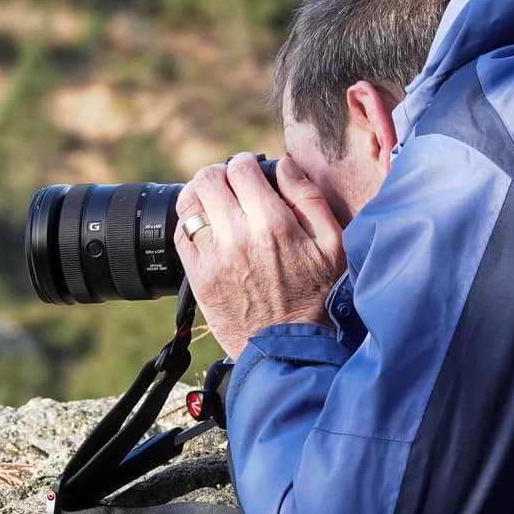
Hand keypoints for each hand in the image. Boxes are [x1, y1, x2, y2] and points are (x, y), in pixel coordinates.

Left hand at [174, 153, 346, 358]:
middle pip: (207, 180)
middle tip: (228, 181)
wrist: (290, 350)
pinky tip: (205, 227)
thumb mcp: (333, 245)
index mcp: (273, 224)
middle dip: (218, 173)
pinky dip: (189, 223)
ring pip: (188, 204)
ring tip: (213, 199)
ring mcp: (213, 259)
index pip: (241, 169)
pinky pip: (180, 236)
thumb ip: (309, 198)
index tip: (250, 170)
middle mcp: (237, 238)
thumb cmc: (318, 298)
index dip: (245, 163)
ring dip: (199, 194)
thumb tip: (284, 167)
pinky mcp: (199, 279)